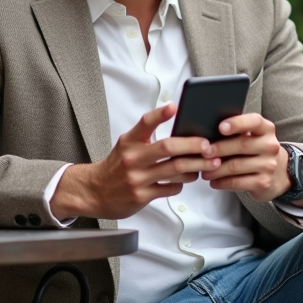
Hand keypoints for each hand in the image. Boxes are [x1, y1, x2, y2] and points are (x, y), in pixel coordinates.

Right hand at [51, 104, 221, 219]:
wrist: (94, 191)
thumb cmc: (117, 166)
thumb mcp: (127, 145)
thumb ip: (147, 136)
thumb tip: (180, 128)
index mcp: (129, 141)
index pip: (145, 123)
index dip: (160, 114)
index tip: (174, 107)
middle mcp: (132, 158)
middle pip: (168, 148)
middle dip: (193, 145)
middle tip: (208, 146)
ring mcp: (137, 178)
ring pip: (175, 169)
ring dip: (196, 167)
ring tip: (208, 164)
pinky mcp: (142, 195)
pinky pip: (171, 188)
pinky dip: (182, 183)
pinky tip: (185, 179)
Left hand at [200, 113, 292, 202]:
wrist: (279, 173)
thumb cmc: (256, 151)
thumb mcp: (253, 137)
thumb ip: (237, 133)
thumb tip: (208, 135)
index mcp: (266, 129)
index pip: (254, 122)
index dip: (237, 123)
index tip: (221, 127)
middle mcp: (270, 146)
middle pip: (242, 145)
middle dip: (219, 148)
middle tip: (204, 152)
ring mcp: (268, 165)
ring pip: (236, 166)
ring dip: (216, 169)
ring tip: (204, 170)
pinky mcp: (263, 182)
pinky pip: (237, 182)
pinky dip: (222, 182)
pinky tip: (214, 181)